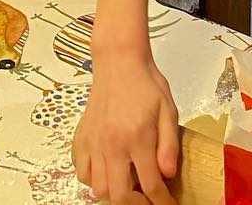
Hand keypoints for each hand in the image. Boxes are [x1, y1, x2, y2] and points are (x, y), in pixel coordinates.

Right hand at [73, 46, 179, 204]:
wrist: (118, 62)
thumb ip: (169, 145)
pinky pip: (83, 173)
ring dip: (115, 193)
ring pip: (99, 189)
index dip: (161, 201)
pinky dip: (95, 180)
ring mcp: (94, 143)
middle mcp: (112, 144)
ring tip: (129, 184)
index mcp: (137, 137)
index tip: (168, 204)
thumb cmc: (146, 83)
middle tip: (148, 199)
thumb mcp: (168, 110)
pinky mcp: (83, 138)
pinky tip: (109, 170)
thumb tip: (167, 175)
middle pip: (119, 196)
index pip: (150, 184)